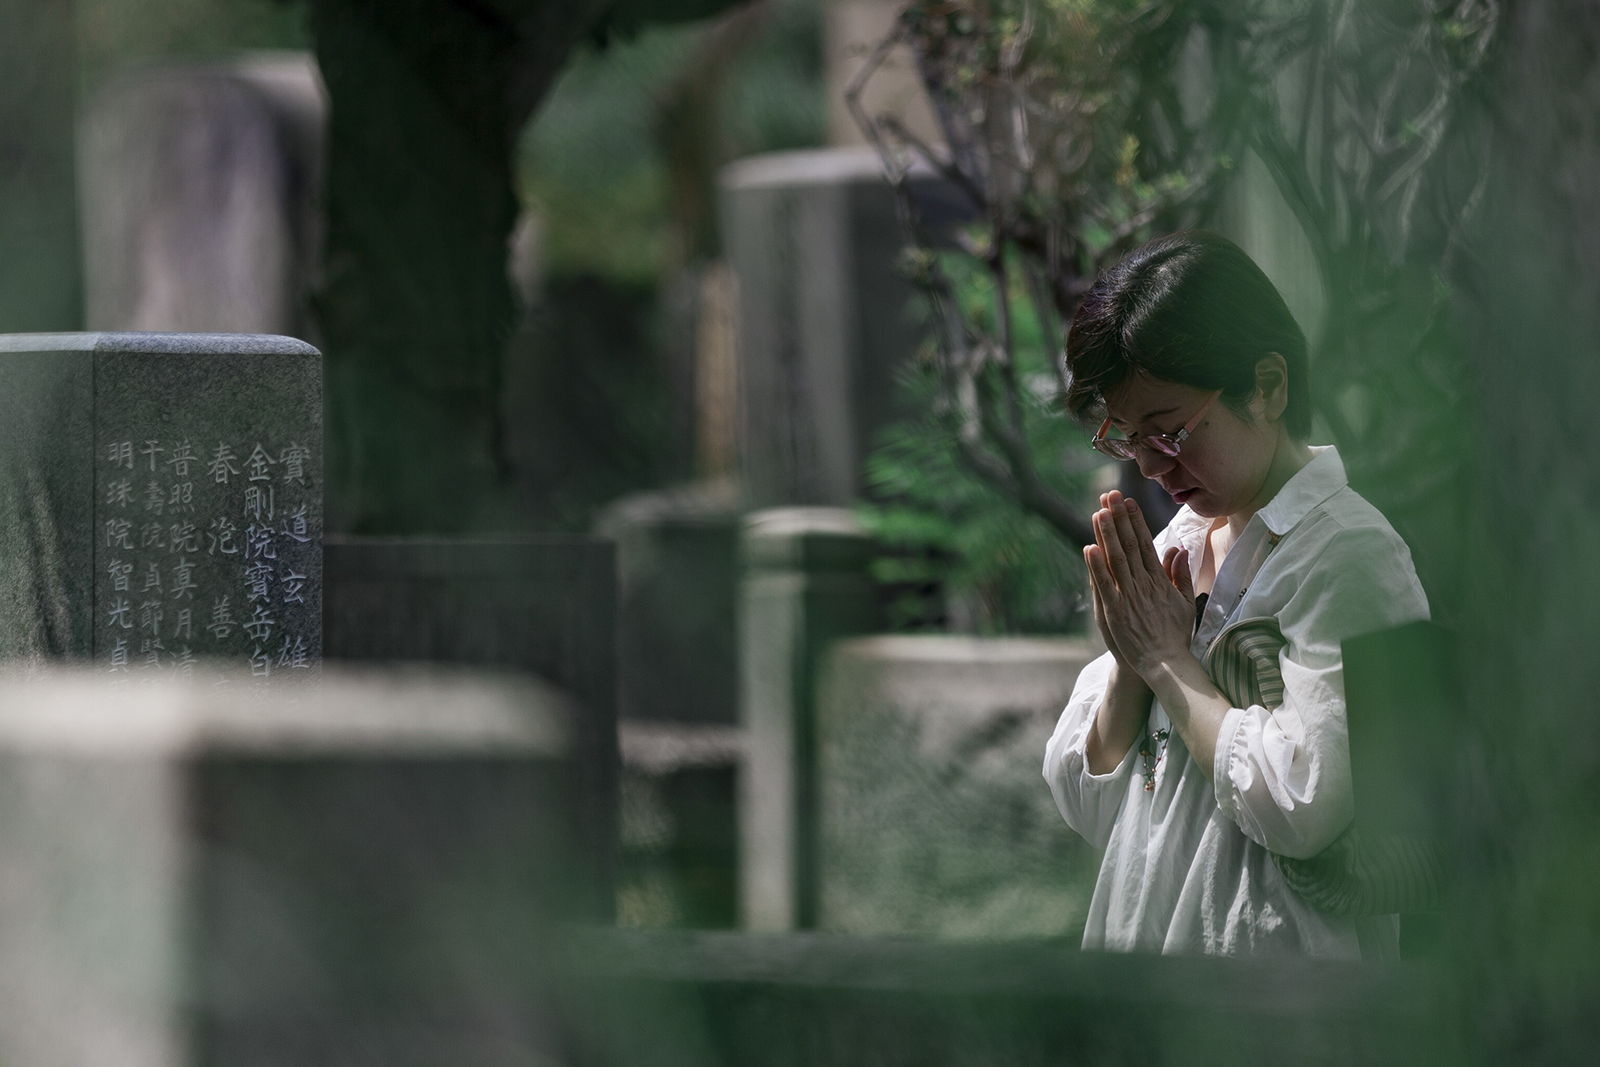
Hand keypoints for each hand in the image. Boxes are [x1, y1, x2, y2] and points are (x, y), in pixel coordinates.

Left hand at [1083, 491, 1195, 679]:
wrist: (1165, 663)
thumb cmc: (1174, 634)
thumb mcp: (1185, 602)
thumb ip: (1180, 575)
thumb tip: (1179, 548)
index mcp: (1159, 581)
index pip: (1145, 544)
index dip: (1136, 521)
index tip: (1128, 502)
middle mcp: (1144, 584)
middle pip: (1129, 545)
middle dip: (1119, 518)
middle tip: (1110, 495)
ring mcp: (1128, 597)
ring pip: (1116, 560)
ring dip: (1107, 535)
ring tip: (1099, 512)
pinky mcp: (1115, 611)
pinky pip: (1104, 584)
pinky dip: (1096, 566)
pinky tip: (1088, 548)